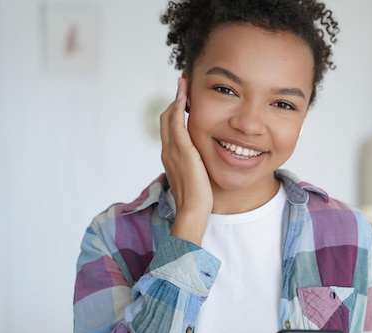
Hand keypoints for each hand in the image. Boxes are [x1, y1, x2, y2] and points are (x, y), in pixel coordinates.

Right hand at [160, 76, 212, 243]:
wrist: (193, 209)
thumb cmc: (198, 198)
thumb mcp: (197, 177)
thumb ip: (198, 165)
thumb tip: (206, 162)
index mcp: (171, 157)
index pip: (170, 129)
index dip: (175, 113)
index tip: (183, 100)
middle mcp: (167, 150)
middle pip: (165, 118)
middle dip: (174, 100)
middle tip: (183, 85)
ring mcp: (172, 149)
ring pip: (169, 116)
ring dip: (176, 98)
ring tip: (183, 83)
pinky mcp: (181, 149)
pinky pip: (175, 122)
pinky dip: (178, 106)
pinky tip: (185, 95)